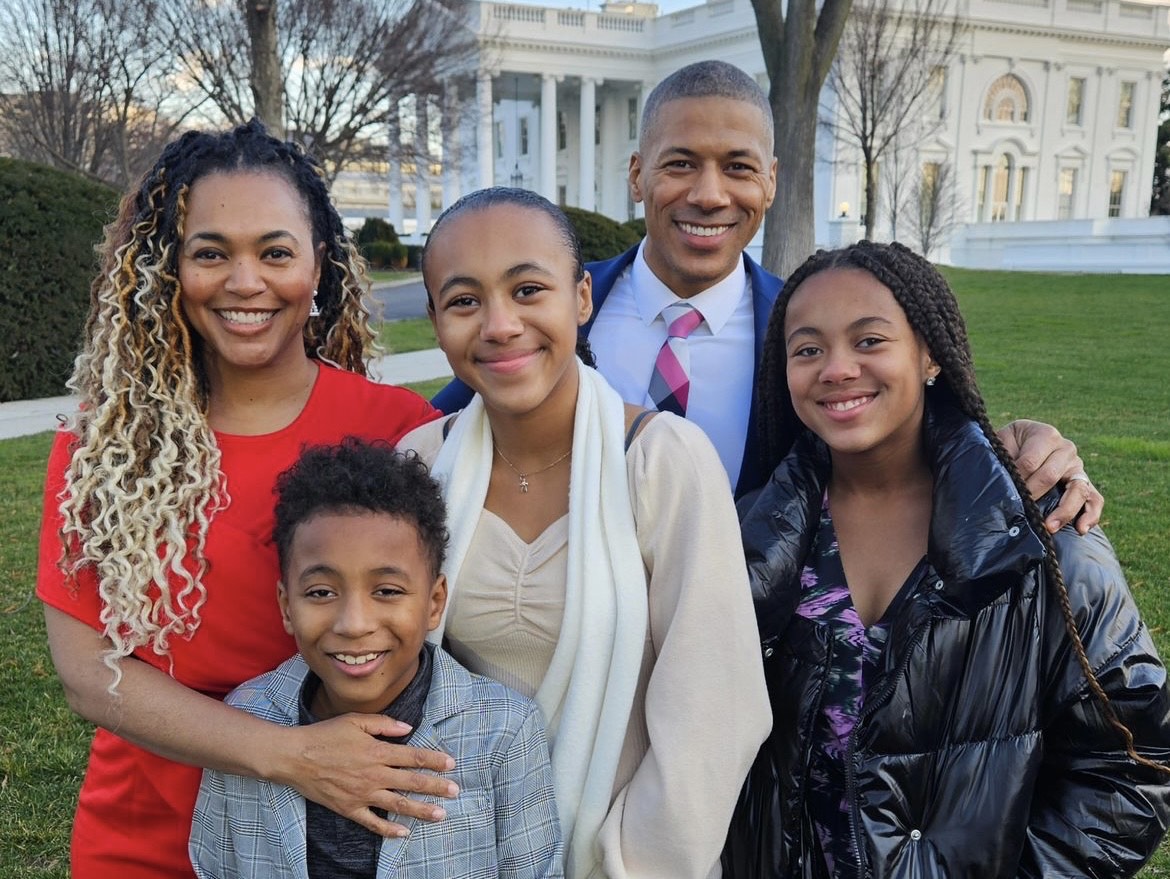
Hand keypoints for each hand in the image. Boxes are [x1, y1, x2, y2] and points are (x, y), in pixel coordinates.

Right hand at [278, 713, 458, 837]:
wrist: (295, 757)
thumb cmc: (325, 734)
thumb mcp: (356, 721)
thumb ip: (385, 724)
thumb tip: (409, 728)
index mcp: (377, 752)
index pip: (413, 757)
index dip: (434, 760)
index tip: (451, 764)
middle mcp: (373, 775)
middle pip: (411, 782)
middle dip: (436, 787)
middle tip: (455, 791)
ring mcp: (362, 794)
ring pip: (398, 805)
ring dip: (421, 810)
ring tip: (441, 814)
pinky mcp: (349, 809)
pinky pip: (372, 823)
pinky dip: (389, 830)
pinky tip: (404, 833)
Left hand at [996, 419, 1102, 534]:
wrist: (1020, 446)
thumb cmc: (1009, 446)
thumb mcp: (1003, 443)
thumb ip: (1004, 457)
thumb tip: (1004, 481)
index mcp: (1045, 435)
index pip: (1030, 462)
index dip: (1017, 479)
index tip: (1005, 492)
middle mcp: (1066, 448)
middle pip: (1051, 475)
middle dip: (1033, 495)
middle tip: (1021, 510)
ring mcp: (1078, 466)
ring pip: (1078, 489)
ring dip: (1064, 510)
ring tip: (1050, 527)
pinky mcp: (1085, 483)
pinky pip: (1094, 499)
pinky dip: (1091, 515)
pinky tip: (1081, 529)